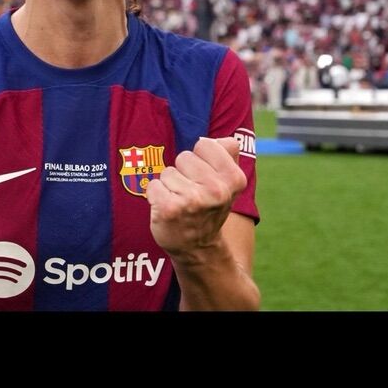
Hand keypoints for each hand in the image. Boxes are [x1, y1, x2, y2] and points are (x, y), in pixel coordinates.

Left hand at [146, 137, 247, 258]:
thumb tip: (227, 140)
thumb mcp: (227, 183)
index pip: (205, 144)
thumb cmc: (209, 206)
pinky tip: (167, 209)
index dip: (200, 159)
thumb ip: (228, 155)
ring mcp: (193, 200)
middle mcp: (216, 190)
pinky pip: (153, 185)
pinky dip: (156, 196)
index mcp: (234, 179)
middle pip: (184, 157)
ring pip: (167, 172)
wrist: (198, 248)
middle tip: (192, 194)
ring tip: (180, 203)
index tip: (205, 178)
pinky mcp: (169, 209)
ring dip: (170, 186)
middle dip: (183, 173)